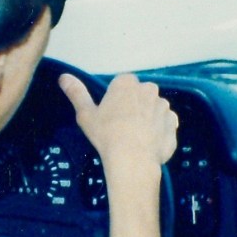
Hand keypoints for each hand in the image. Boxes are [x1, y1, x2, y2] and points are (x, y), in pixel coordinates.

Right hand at [59, 73, 177, 168]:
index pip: (123, 83)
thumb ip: (77, 93)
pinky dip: (160, 132)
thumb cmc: (107, 135)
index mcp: (127, 83)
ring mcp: (164, 107)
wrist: (133, 160)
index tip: (111, 114)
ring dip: (148, 118)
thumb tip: (64, 76)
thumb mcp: (86, 115)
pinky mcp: (173, 125)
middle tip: (123, 126)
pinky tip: (149, 144)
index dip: (117, 98)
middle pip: (141, 94)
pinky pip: (165, 125)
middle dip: (135, 105)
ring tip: (136, 137)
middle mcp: (149, 90)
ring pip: (154, 109)